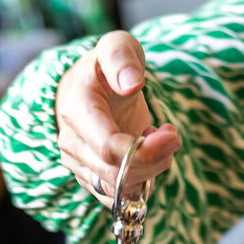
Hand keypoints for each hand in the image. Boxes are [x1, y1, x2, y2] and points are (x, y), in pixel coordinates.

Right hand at [55, 31, 181, 204]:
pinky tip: (149, 156)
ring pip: (118, 188)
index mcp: (76, 109)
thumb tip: (131, 83)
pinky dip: (142, 182)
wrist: (87, 87)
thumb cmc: (106, 66)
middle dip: (154, 160)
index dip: (144, 150)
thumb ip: (122, 59)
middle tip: (172, 135)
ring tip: (157, 137)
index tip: (172, 133)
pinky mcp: (90, 177)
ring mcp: (78, 163)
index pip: (107, 146)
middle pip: (115, 172)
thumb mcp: (117, 46)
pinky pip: (119, 196)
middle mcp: (71, 142)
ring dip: (151, 169)